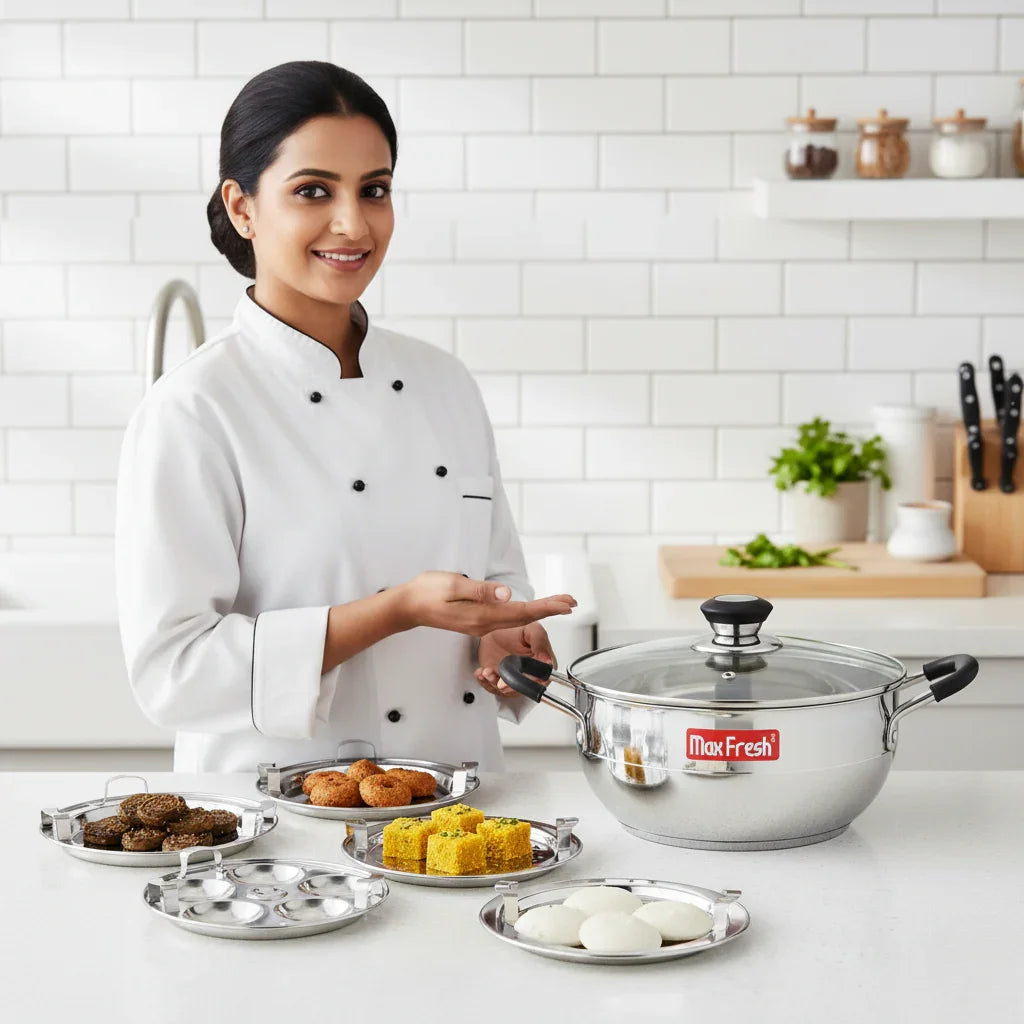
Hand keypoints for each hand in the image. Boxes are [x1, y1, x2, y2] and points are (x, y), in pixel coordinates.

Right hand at [395, 571, 575, 637]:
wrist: (408, 607)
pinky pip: (507, 618)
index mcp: (482, 615)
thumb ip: (480, 590)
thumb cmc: (428, 592)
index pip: (522, 612)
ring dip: (540, 611)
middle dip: (550, 609)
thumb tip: (506, 595)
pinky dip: (524, 612)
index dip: (547, 608)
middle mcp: (485, 623)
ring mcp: (481, 624)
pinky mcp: (477, 620)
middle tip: (571, 602)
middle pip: (525, 617)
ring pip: (517, 618)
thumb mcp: (454, 584)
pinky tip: (530, 608)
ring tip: (558, 604)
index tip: (566, 604)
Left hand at [475, 622, 555, 697]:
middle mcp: (529, 674)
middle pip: (522, 688)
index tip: (519, 675)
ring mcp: (514, 677)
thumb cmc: (515, 627)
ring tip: (487, 671)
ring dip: (494, 683)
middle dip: (509, 685)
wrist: (494, 628)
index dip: (530, 680)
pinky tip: (482, 673)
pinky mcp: (499, 679)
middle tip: (500, 680)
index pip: (541, 679)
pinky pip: (493, 688)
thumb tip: (547, 661)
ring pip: (506, 690)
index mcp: (542, 663)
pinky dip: (486, 682)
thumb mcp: (532, 630)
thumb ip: (540, 643)